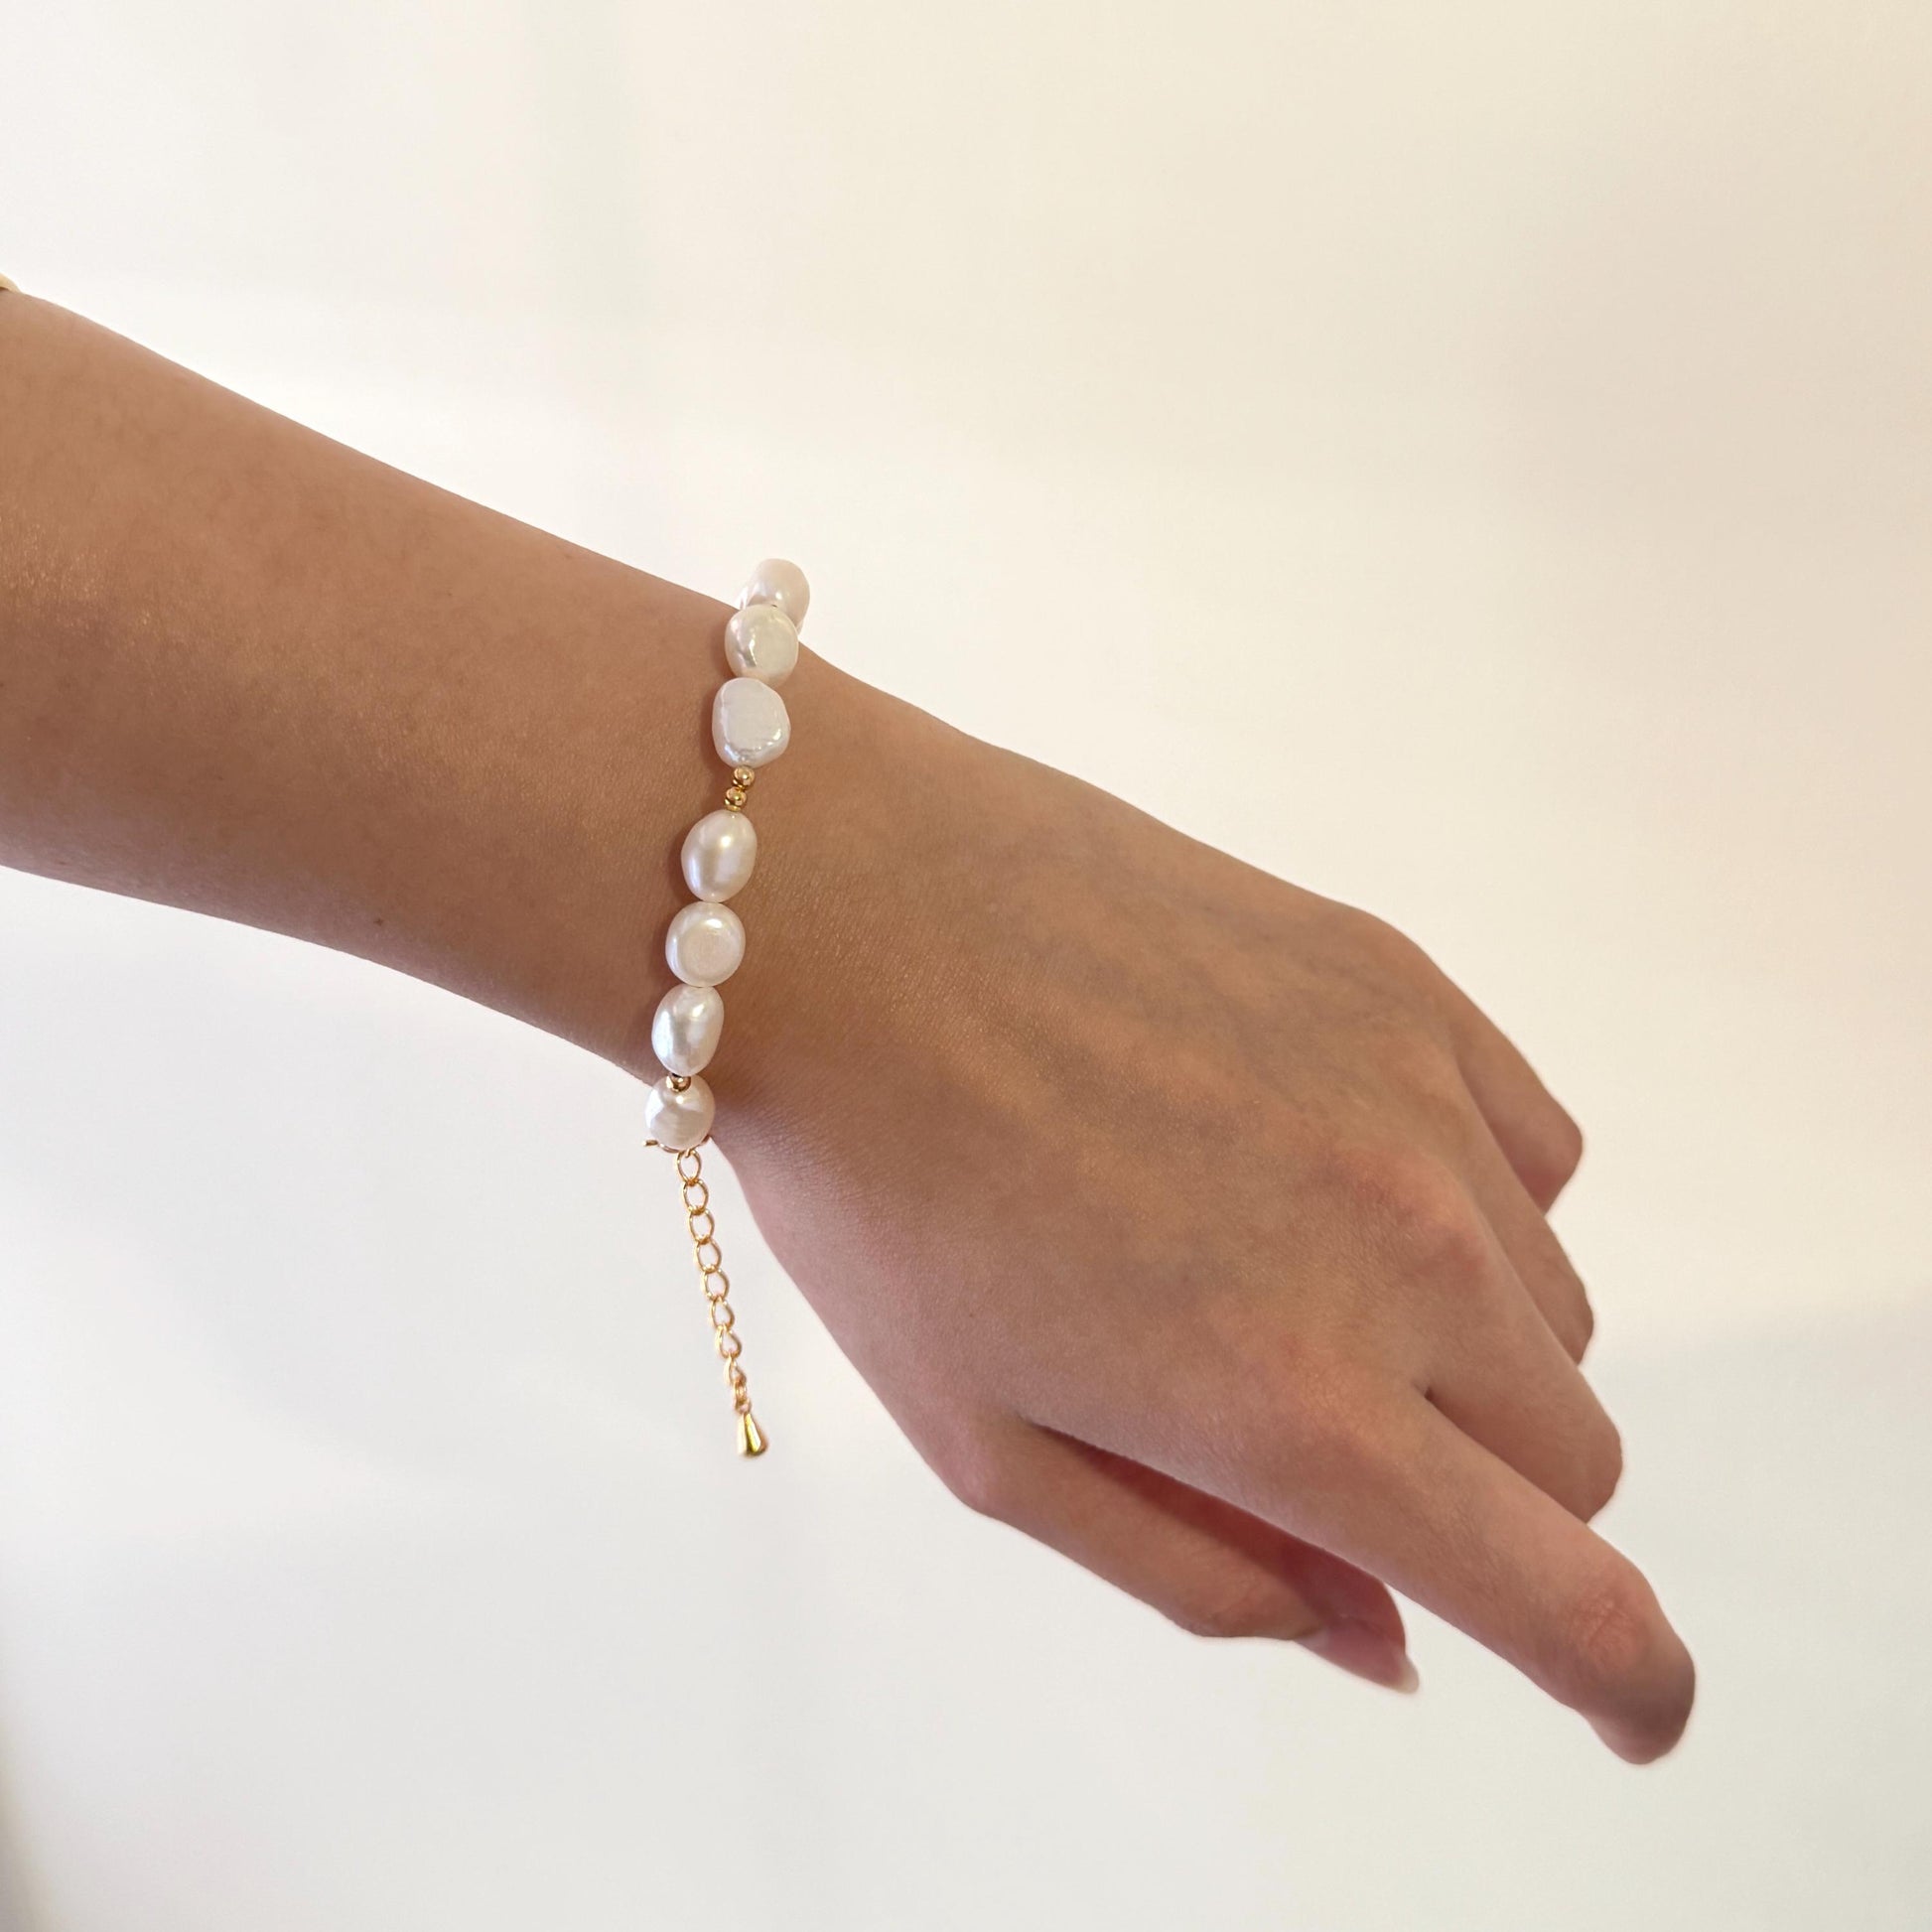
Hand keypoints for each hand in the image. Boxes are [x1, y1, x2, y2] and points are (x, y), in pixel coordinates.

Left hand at [720, 658, 1693, 1762]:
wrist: (838, 911)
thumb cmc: (877, 1192)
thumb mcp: (992, 1447)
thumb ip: (1204, 1574)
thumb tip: (1387, 1643)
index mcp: (1296, 1406)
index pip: (1573, 1602)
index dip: (1629, 1682)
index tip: (1631, 1711)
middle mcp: (1401, 1253)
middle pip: (1574, 1453)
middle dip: (1483, 1493)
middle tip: (1325, 1435)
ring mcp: (1418, 1099)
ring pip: (1551, 1301)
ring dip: (1462, 1338)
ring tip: (1272, 1266)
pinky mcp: (1402, 983)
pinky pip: (1533, 1149)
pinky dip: (1472, 1197)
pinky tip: (1329, 1163)